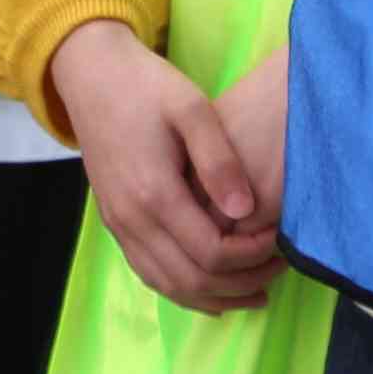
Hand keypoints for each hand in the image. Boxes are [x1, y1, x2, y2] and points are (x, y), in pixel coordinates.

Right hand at [48, 19, 280, 310]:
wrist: (92, 77)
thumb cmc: (148, 87)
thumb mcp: (192, 109)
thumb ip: (219, 161)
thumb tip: (246, 211)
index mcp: (154, 193)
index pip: (212, 253)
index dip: (252, 256)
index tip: (281, 238)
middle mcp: (132, 220)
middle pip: (191, 280)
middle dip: (241, 284)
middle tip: (279, 268)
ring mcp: (119, 226)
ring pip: (168, 286)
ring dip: (214, 296)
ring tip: (256, 291)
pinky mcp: (114, 223)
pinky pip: (149, 273)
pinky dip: (184, 289)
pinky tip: (212, 289)